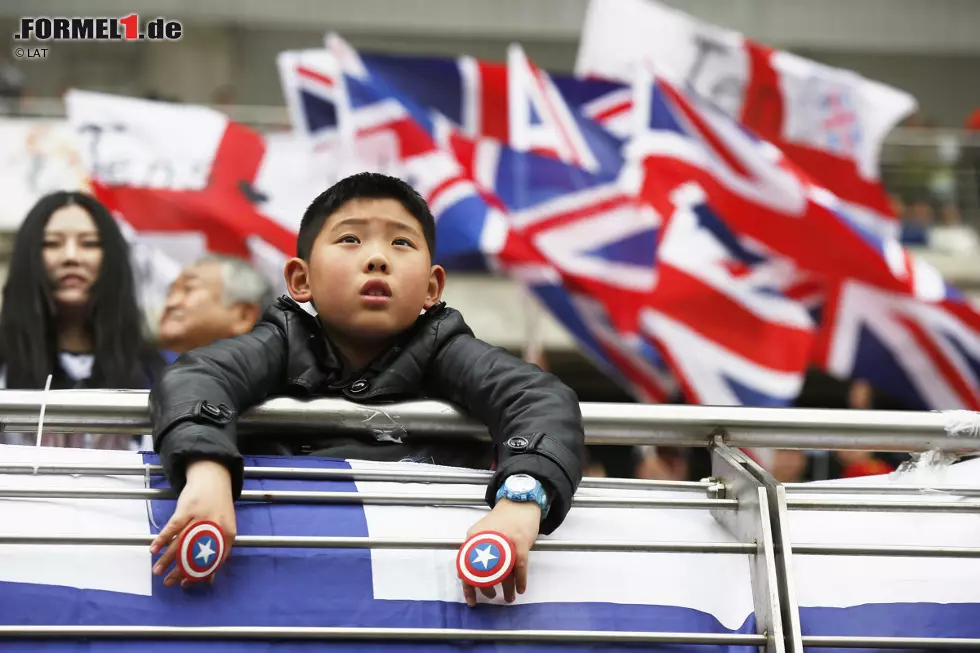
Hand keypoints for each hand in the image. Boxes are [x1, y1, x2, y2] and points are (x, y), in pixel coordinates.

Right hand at [150, 460, 236, 587]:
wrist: (213, 479)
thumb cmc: (218, 508)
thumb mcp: (223, 529)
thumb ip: (217, 553)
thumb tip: (209, 580)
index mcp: (227, 534)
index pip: (213, 560)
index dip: (198, 574)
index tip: (185, 584)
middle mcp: (216, 527)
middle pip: (196, 554)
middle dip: (180, 571)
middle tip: (168, 583)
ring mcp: (201, 517)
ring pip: (182, 543)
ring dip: (167, 559)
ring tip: (157, 571)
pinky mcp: (188, 508)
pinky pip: (173, 527)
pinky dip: (162, 539)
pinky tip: (153, 550)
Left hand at [461, 498, 540, 606]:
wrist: (519, 502)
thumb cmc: (500, 521)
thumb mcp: (480, 533)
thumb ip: (471, 551)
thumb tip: (463, 576)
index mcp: (474, 538)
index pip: (466, 568)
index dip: (468, 588)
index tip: (471, 601)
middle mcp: (487, 540)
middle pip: (484, 573)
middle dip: (487, 589)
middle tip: (491, 596)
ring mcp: (505, 541)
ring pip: (503, 572)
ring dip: (506, 589)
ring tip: (508, 598)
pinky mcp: (521, 541)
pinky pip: (520, 567)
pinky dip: (520, 580)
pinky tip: (521, 589)